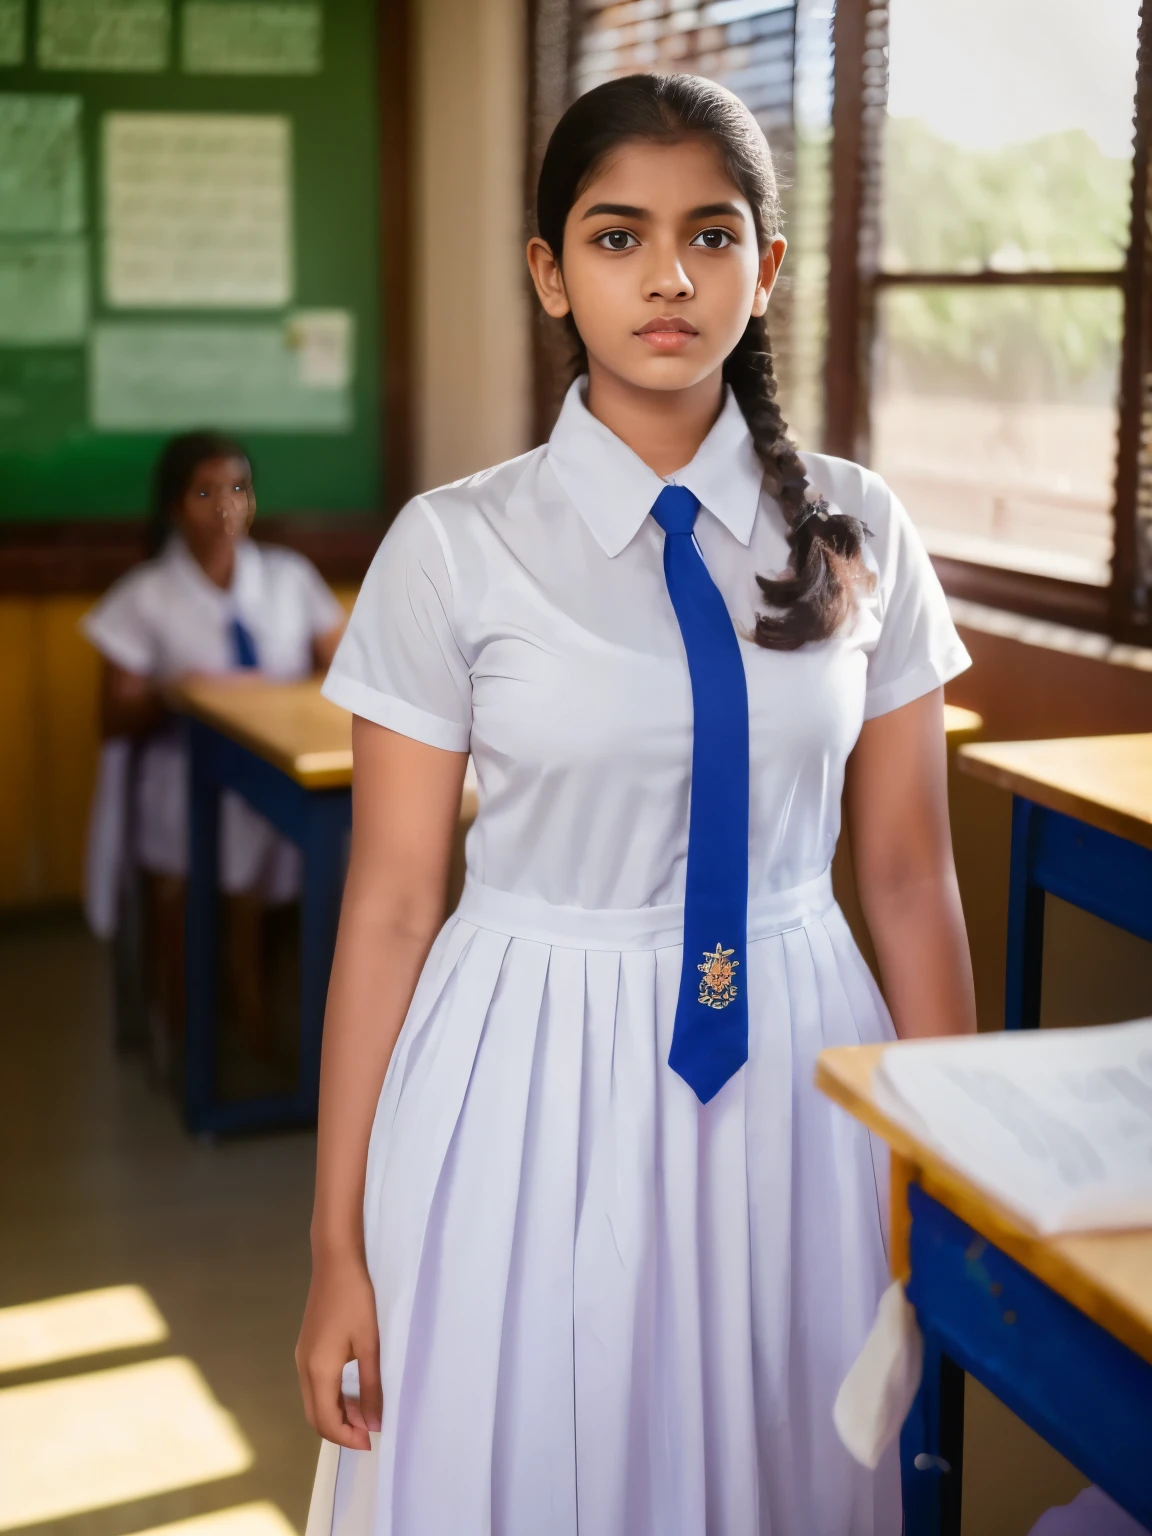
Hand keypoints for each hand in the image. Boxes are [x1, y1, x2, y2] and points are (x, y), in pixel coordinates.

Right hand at [295, 1252, 381, 1449]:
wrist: (335, 1263)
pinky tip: (353, 1389)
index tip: (372, 1442)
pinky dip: (332, 1396)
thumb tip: (373, 1423)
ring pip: (315, 1401)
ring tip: (367, 1410)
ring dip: (338, 1412)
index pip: (327, 1422)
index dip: (348, 1438)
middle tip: (370, 1429)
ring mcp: (302, 1358)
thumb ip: (370, 1387)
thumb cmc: (355, 1301)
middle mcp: (304, 1369)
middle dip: (341, 1429)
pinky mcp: (307, 1348)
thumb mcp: (369, 1345)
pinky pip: (315, 1385)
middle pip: (316, 1416)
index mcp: (318, 1372)